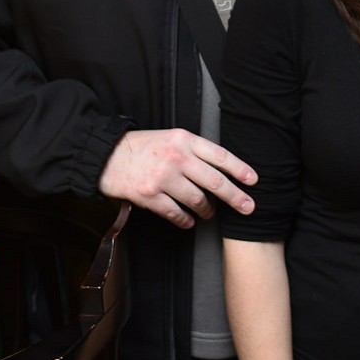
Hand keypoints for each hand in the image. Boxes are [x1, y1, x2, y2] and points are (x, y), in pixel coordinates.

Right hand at [98, 128, 256, 228]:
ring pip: (197, 200)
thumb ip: (193, 149)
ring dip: (207, 210)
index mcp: (184, 140)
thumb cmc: (141, 147)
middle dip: (235, 197)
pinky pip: (176, 213)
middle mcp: (176, 157)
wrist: (106, 157)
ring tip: (209, 213)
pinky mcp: (150, 196)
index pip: (220, 156)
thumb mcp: (170, 137)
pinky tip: (189, 222)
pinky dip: (185, 220)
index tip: (253, 181)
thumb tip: (220, 168)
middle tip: (248, 207)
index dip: (240, 169)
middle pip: (214, 181)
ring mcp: (163, 178)